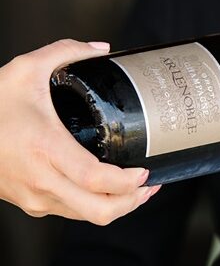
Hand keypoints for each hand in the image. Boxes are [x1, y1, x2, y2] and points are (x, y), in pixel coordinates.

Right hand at [0, 39, 159, 224]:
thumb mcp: (24, 70)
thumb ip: (65, 52)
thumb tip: (101, 49)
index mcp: (45, 149)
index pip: (96, 179)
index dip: (128, 182)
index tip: (145, 171)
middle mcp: (41, 180)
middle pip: (99, 211)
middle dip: (132, 201)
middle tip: (149, 184)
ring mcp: (36, 198)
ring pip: (89, 217)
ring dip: (119, 207)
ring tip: (137, 190)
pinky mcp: (33, 205)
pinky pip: (74, 213)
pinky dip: (97, 207)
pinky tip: (108, 192)